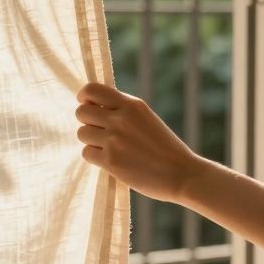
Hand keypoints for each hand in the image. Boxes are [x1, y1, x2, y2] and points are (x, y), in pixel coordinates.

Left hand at [74, 83, 209, 203]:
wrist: (182, 174)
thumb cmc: (165, 148)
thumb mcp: (146, 119)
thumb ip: (122, 110)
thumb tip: (93, 107)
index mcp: (132, 105)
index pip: (92, 90)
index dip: (84, 97)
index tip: (88, 105)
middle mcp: (121, 119)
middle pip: (81, 112)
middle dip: (87, 121)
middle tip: (100, 131)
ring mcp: (114, 140)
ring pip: (82, 133)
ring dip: (91, 141)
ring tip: (108, 147)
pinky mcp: (111, 161)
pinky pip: (87, 153)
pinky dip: (95, 157)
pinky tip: (110, 159)